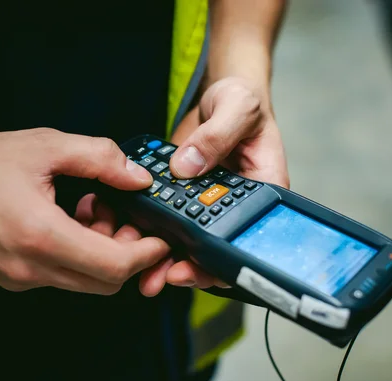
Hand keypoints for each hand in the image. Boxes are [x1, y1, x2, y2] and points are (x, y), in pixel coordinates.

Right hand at [0, 129, 169, 293]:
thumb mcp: (42, 146)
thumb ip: (98, 158)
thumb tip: (137, 176)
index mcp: (41, 236)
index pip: (115, 266)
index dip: (148, 253)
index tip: (161, 236)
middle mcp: (32, 268)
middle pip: (106, 281)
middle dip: (128, 252)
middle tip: (124, 215)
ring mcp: (21, 279)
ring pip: (85, 280)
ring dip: (102, 250)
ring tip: (91, 208)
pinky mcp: (14, 278)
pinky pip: (62, 274)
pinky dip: (79, 252)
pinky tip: (70, 218)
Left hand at [138, 77, 289, 294]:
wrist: (220, 95)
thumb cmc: (242, 100)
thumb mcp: (236, 108)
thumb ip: (215, 136)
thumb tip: (187, 167)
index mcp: (261, 188)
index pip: (245, 236)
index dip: (221, 260)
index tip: (194, 268)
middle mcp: (234, 202)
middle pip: (214, 247)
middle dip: (187, 267)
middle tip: (161, 275)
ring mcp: (207, 201)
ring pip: (188, 240)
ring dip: (164, 256)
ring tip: (141, 266)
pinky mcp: (184, 194)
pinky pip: (168, 217)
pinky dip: (150, 228)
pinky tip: (130, 232)